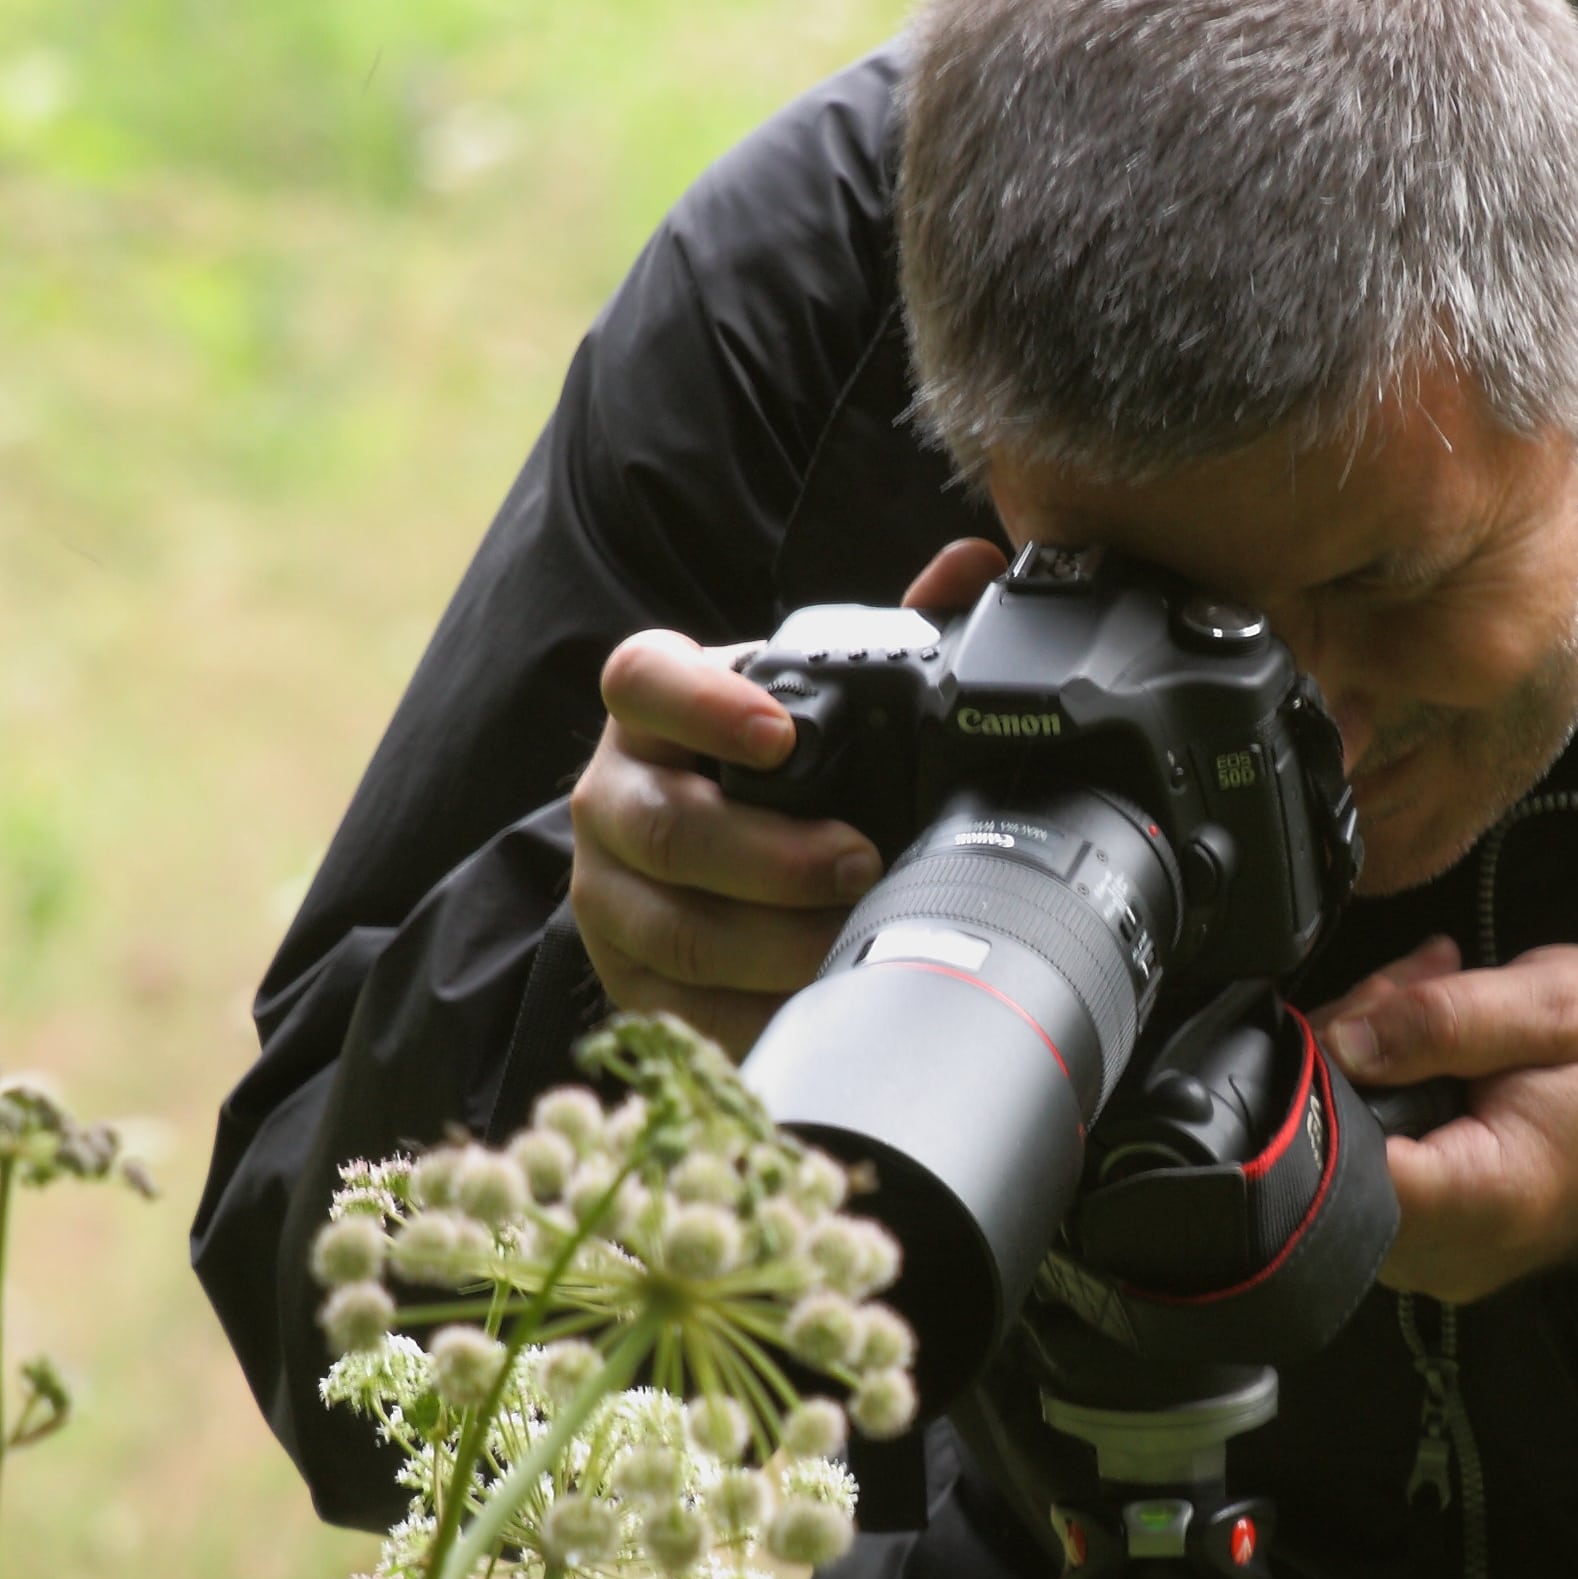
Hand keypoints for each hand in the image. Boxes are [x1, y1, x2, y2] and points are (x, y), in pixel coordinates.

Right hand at [569, 539, 1004, 1052]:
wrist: (722, 871)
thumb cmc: (782, 772)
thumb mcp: (827, 701)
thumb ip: (896, 629)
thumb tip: (970, 566)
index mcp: (652, 710)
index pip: (642, 681)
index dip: (702, 706)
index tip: (782, 735)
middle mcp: (611, 797)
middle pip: (663, 828)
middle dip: (769, 855)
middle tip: (861, 859)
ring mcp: (607, 893)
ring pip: (672, 928)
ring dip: (771, 942)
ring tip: (852, 941)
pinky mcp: (623, 977)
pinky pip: (680, 1009)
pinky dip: (753, 1012)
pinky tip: (815, 1004)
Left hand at [1314, 938, 1577, 1303]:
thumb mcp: (1555, 1003)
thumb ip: (1442, 1018)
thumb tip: (1340, 1039)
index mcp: (1485, 1199)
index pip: (1338, 1161)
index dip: (1328, 1072)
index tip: (1377, 1007)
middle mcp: (1448, 1254)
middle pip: (1329, 1158)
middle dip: (1346, 1054)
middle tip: (1412, 987)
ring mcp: (1434, 1260)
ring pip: (1338, 1160)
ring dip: (1364, 1071)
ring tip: (1430, 1007)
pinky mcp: (1429, 1246)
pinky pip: (1368, 1171)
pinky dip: (1383, 1103)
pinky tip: (1428, 1054)